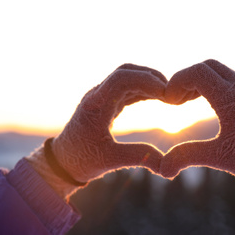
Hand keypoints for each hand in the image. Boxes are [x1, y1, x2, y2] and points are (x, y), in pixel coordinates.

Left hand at [28, 64, 166, 196]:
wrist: (63, 161)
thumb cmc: (81, 160)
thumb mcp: (109, 160)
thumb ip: (137, 157)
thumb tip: (165, 163)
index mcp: (94, 105)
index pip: (120, 80)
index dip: (145, 81)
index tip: (165, 93)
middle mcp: (96, 96)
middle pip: (124, 72)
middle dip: (149, 77)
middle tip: (171, 91)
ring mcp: (101, 97)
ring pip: (126, 78)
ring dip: (147, 81)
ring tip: (168, 94)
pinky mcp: (106, 103)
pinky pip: (126, 89)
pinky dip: (143, 90)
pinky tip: (157, 97)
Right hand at [160, 59, 234, 183]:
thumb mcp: (217, 156)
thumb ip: (186, 156)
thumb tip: (163, 170)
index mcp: (230, 97)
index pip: (197, 72)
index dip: (177, 82)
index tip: (170, 101)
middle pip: (209, 66)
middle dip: (189, 78)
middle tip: (179, 100)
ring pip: (224, 72)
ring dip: (205, 82)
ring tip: (193, 103)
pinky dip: (220, 87)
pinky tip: (217, 108)